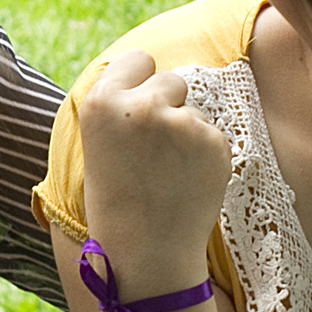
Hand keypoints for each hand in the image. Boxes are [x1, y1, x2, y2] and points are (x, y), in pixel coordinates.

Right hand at [75, 49, 230, 291]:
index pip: (137, 59)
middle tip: (153, 149)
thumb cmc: (116, 200)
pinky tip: (186, 182)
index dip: (139, 81)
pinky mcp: (213, 142)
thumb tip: (149, 71)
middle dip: (167, 104)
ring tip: (167, 172)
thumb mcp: (98, 143)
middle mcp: (141, 106)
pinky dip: (205, 155)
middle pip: (169, 80)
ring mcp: (181, 123)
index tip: (138, 106)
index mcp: (101, 103)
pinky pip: (213, 134)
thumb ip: (120, 105)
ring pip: (194, 109)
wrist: (145, 253)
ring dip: (187, 132)